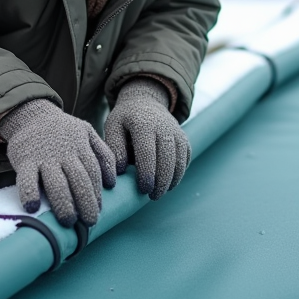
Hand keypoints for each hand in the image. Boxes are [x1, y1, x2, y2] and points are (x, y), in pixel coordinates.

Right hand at [0, 99, 116, 226]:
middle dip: (85, 201)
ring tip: (68, 220)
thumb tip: (113, 181)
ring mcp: (44, 157)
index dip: (96, 192)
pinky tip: (32, 207)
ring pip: (55, 181)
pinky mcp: (24, 160)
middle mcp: (64, 153)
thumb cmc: (63, 130)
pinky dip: (28, 192)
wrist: (32, 114)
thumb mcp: (87, 132)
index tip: (98, 210)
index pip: (92, 172)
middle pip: (78, 179)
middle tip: (89, 221)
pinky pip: (26, 178)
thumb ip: (102, 153)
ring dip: (63, 202)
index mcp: (80, 147)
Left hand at [105, 77, 190, 199]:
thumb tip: (120, 171)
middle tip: (152, 197)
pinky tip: (169, 183)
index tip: (143, 189)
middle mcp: (164, 127)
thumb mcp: (113, 126)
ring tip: (160, 193)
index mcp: (143, 124)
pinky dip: (179, 173)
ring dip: (172, 180)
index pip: (148, 153)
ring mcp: (177, 132)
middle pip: (167, 159)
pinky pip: (186, 158)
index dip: (147, 174)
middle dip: (162, 182)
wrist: (146, 101)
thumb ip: (114, 148)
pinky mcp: (184, 138)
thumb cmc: (125, 119)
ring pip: (179, 161)